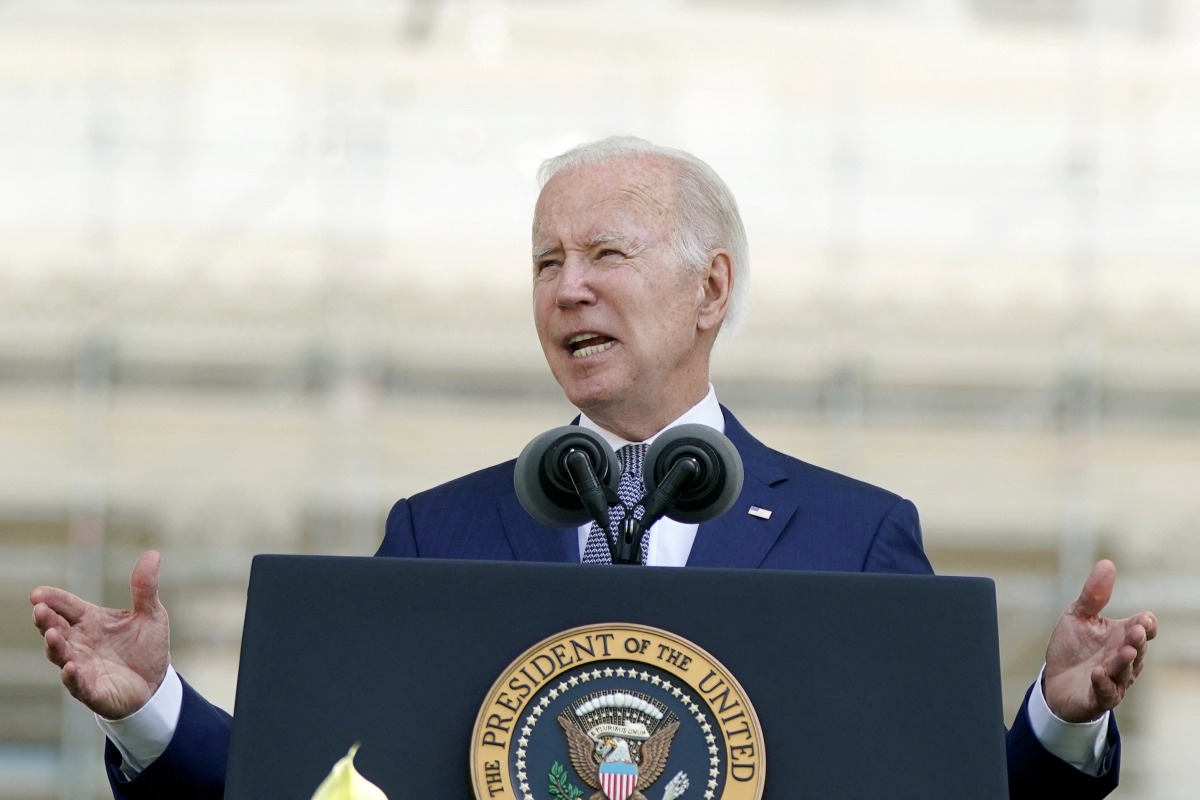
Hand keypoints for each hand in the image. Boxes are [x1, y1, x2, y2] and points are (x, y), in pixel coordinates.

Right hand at [30, 550, 170, 719]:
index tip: (37, 593)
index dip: (52, 599)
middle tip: (39, 609)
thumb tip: (153, 554)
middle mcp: (80, 642)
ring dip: (55, 645)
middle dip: (46, 619)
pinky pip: (78, 684)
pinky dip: (72, 676)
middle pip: (56, 628)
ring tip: (51, 634)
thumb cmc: (146, 647)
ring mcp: (82, 666)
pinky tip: (71, 667)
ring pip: (61, 655)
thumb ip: (145, 588)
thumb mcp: (150, 614)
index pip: (66, 606)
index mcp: (90, 620)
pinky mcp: (92, 690)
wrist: (155, 684)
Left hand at [1043, 559, 1156, 722]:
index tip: (1143, 619)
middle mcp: (1123, 658)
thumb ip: (1094, 595)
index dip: (1146, 624)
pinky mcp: (1098, 697)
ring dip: (1124, 662)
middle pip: (1136, 649)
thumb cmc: (1073, 646)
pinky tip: (1098, 673)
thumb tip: (1107, 563)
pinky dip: (1103, 684)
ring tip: (1125, 651)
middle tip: (1137, 631)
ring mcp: (1113, 679)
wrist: (1055, 680)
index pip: (1144, 628)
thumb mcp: (1078, 616)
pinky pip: (1106, 693)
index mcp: (1122, 636)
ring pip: (1124, 672)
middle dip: (1137, 641)